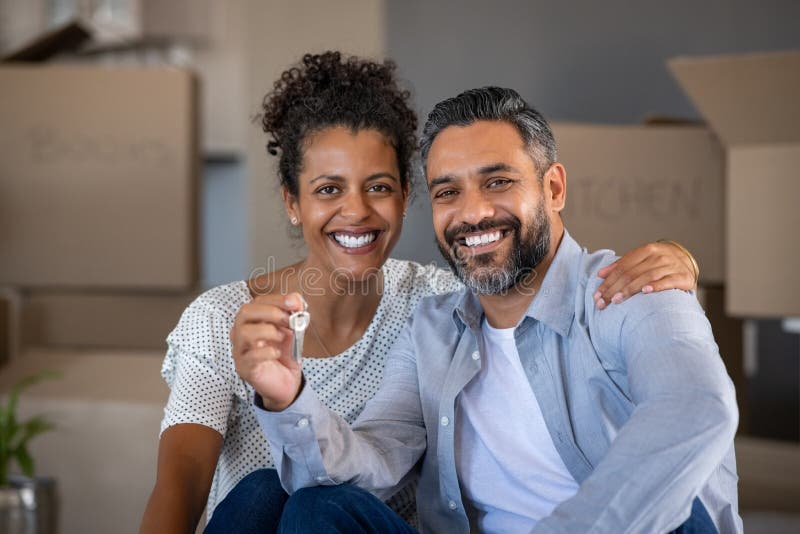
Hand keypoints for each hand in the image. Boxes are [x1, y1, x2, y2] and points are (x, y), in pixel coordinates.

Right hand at [231, 292, 304, 410]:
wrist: (286, 382)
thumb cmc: (284, 354)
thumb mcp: (292, 331)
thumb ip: (294, 315)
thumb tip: (296, 300)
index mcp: (252, 321)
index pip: (257, 302)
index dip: (276, 300)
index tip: (295, 302)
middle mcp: (241, 333)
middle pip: (245, 312)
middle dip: (270, 312)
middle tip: (289, 321)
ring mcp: (240, 351)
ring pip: (243, 333)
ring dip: (268, 331)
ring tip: (282, 337)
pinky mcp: (244, 368)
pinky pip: (250, 356)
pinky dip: (267, 352)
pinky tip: (277, 353)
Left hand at [594, 241, 697, 308]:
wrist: (687, 260)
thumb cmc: (658, 263)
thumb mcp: (641, 260)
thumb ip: (621, 266)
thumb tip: (600, 274)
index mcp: (646, 250)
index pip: (622, 267)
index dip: (608, 281)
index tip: (597, 295)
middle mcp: (659, 256)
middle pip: (631, 273)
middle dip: (614, 289)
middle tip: (602, 302)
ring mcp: (671, 265)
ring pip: (647, 277)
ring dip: (630, 289)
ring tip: (617, 299)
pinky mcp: (683, 277)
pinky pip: (668, 281)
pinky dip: (656, 286)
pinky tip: (645, 292)